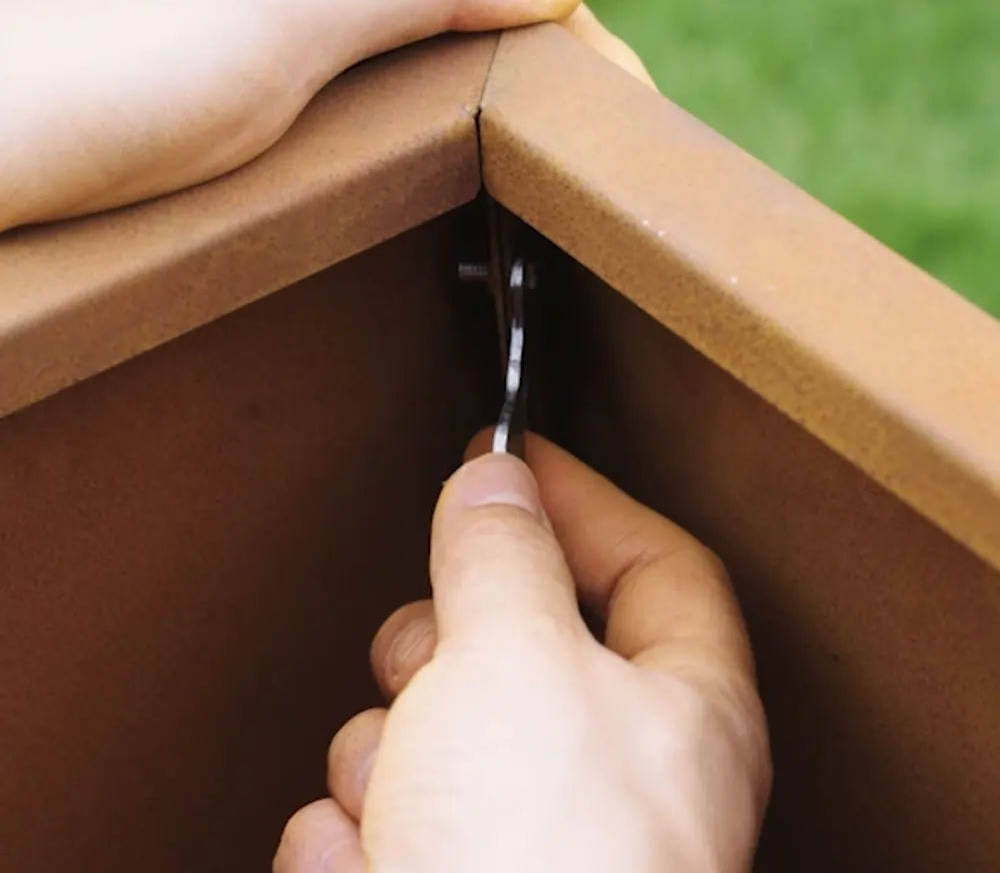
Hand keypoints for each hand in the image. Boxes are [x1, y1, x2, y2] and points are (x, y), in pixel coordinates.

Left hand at [0, 0, 586, 229]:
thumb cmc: (103, 82)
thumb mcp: (283, 6)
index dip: (542, 28)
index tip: (622, 100)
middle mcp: (234, 5)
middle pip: (411, 35)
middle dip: (504, 81)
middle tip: (572, 159)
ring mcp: (202, 77)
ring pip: (360, 97)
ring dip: (442, 131)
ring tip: (508, 191)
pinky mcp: (178, 149)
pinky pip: (311, 145)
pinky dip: (374, 167)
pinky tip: (384, 204)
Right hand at [275, 435, 770, 872]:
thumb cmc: (544, 867)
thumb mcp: (519, 661)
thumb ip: (505, 556)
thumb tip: (496, 479)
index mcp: (679, 708)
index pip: (653, 561)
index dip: (583, 498)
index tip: (510, 453)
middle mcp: (611, 775)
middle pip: (522, 640)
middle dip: (451, 637)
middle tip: (428, 655)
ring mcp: (521, 840)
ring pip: (433, 730)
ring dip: (393, 747)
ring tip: (403, 791)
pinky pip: (377, 820)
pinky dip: (356, 834)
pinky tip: (366, 862)